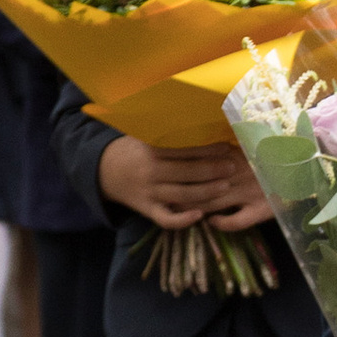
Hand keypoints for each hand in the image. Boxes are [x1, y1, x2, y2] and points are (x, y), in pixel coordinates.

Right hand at [98, 134, 260, 227]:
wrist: (104, 171)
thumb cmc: (134, 151)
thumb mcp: (145, 137)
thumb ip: (168, 132)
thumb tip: (200, 115)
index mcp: (151, 150)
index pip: (183, 150)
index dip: (206, 148)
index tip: (226, 146)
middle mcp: (150, 172)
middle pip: (185, 172)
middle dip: (212, 170)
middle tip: (232, 167)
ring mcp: (149, 192)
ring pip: (181, 195)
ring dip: (206, 192)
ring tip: (225, 186)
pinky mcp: (147, 210)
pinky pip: (165, 219)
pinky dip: (182, 220)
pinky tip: (200, 216)